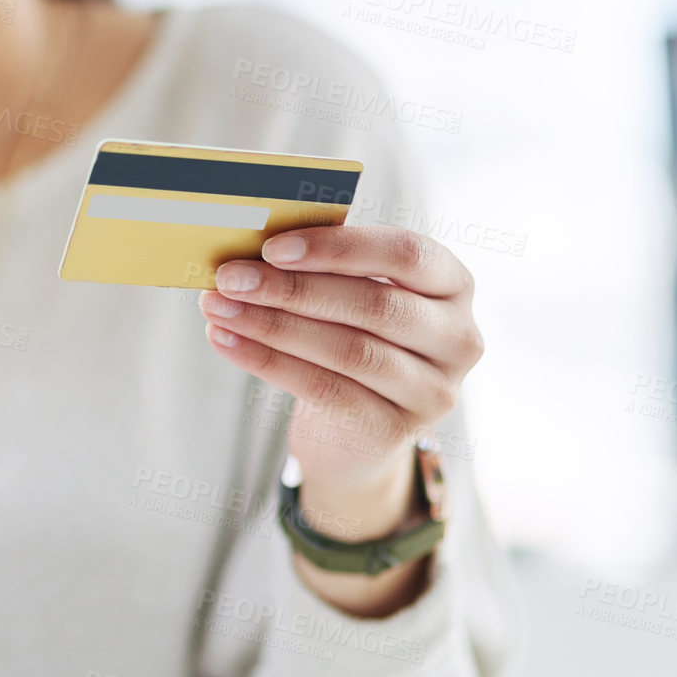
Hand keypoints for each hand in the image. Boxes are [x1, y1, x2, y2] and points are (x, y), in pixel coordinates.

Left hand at [197, 226, 482, 614]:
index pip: (406, 253)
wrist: (354, 432)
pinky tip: (226, 340)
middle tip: (229, 277)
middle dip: (293, 288)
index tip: (273, 246)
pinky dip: (267, 362)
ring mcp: (433, 390)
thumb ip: (323, 267)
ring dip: (273, 324)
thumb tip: (252, 244)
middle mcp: (457, 337)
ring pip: (348, 350)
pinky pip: (325, 389)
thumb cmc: (349, 337)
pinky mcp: (396, 429)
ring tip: (218, 308)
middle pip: (374, 304)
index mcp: (452, 284)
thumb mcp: (349, 297)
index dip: (339, 247)